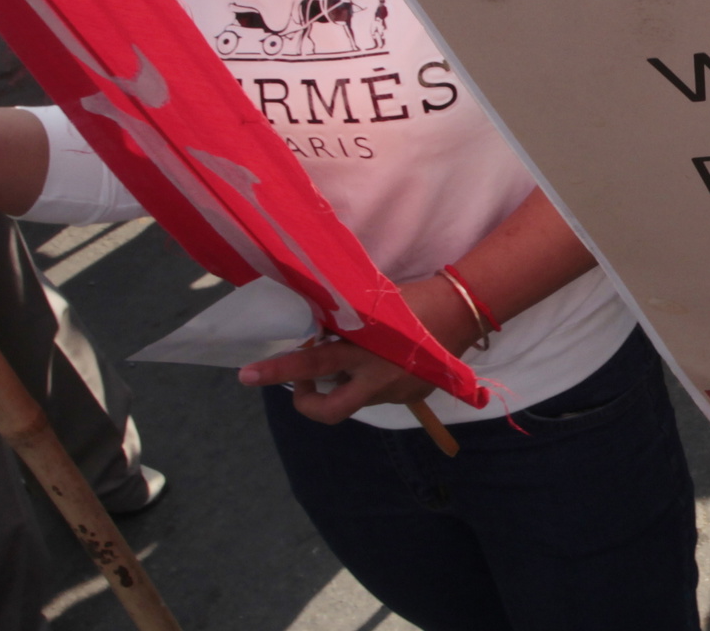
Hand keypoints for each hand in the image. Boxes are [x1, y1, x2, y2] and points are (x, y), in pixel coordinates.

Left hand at [240, 276, 476, 422]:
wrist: (462, 313)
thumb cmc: (414, 301)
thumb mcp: (373, 307)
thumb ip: (344, 322)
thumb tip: (313, 329)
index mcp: (365, 351)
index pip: (314, 365)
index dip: (279, 370)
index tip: (247, 375)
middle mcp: (377, 379)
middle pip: (328, 409)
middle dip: (305, 402)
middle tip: (298, 385)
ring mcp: (395, 393)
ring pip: (353, 401)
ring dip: (342, 386)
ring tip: (348, 361)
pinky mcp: (411, 398)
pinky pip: (379, 395)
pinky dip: (370, 382)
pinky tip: (382, 362)